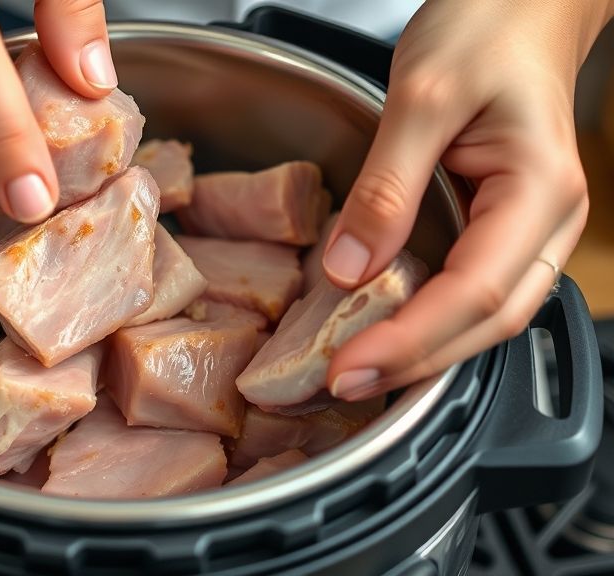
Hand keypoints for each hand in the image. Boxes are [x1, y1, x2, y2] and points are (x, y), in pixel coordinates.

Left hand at [323, 0, 612, 400]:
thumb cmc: (486, 29)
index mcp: (539, 191)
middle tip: (341, 386)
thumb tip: (350, 269)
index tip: (348, 367)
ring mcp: (527, 230)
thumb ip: (387, 186)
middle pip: (486, 322)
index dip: (409, 339)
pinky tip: (382, 332)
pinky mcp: (498, 227)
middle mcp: (546, 224)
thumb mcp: (421, 94)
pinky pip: (468, 290)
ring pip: (482, 317)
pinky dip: (425, 320)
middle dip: (412, 362)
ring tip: (356, 374)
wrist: (517, 4)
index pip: (474, 292)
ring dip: (420, 351)